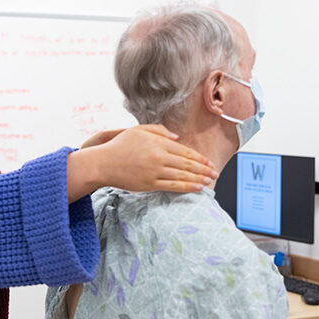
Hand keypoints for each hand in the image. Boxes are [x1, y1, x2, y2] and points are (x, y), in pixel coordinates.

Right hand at [67, 125, 217, 201]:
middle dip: (203, 169)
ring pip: (182, 175)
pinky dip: (187, 187)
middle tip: (215, 173)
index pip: (184, 151)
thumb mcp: (138, 130)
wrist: (103, 163)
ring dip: (198, 178)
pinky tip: (196, 188)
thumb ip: (159, 130)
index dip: (199, 157)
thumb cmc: (119, 146)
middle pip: (187, 164)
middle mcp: (158, 157)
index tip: (208, 162)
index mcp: (157, 142)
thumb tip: (177, 137)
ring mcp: (155, 171)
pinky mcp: (149, 184)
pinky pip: (173, 186)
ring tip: (209, 181)